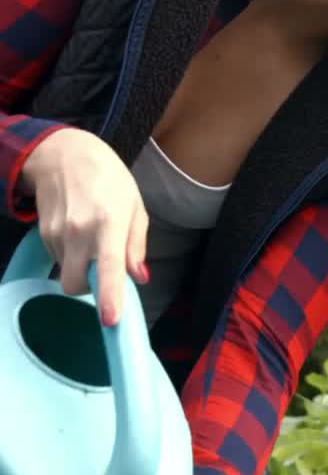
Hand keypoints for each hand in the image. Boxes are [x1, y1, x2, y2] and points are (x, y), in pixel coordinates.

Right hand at [19, 128, 148, 325]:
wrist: (63, 153)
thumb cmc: (109, 180)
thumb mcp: (135, 208)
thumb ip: (136, 246)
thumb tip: (138, 278)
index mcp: (109, 223)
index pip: (107, 267)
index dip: (108, 296)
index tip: (110, 320)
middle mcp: (79, 231)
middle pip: (74, 284)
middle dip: (89, 291)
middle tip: (103, 276)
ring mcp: (56, 233)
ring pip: (65, 273)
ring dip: (79, 268)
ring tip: (92, 239)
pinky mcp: (41, 232)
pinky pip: (58, 259)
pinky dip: (69, 257)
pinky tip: (78, 233)